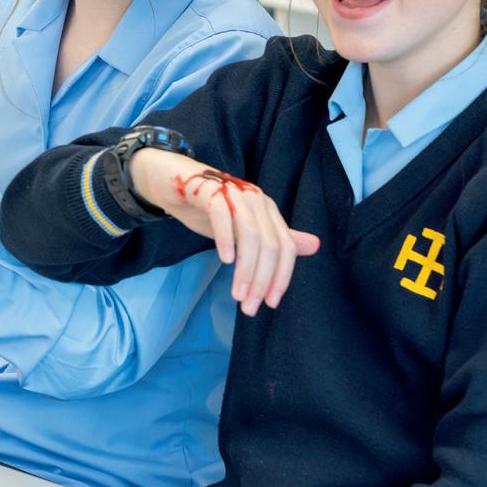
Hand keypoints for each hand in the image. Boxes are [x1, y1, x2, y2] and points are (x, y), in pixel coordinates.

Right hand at [130, 149, 320, 315]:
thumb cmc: (209, 207)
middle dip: (262, 280)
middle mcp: (256, 200)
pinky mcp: (210, 190)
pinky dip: (226, 239)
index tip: (269, 304)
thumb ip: (274, 239)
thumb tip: (315, 246)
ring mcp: (235, 193)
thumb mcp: (242, 228)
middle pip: (270, 245)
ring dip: (245, 269)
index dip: (281, 277)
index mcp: (268, 210)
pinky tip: (224, 260)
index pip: (285, 247)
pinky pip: (223, 215)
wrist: (171, 181)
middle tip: (248, 306)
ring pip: (250, 234)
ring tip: (236, 294)